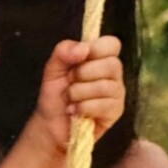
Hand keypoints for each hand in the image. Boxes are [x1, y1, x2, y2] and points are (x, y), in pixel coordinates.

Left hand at [33, 36, 124, 152]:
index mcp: (100, 58)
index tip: (78, 59)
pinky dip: (82, 108)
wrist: (50, 123)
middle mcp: (113, 74)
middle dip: (82, 74)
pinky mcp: (115, 112)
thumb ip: (63, 52)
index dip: (96, 49)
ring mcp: (116, 93)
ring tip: (70, 99)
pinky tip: (74, 110)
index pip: (112, 44)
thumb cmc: (55, 94)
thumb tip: (83, 48)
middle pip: (112, 65)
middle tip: (69, 82)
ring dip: (78, 93)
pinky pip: (103, 105)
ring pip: (105, 86)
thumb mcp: (52, 69)